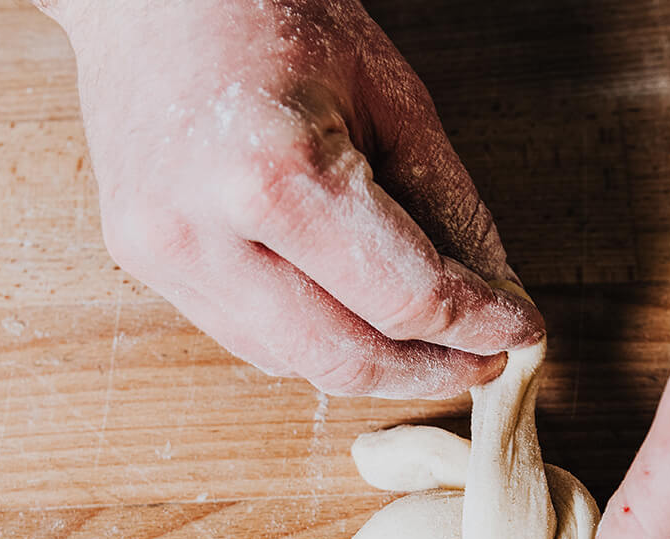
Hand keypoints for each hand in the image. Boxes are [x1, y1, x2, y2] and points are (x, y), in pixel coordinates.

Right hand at [46, 0, 542, 396]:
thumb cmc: (271, 9)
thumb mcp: (389, 94)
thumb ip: (447, 203)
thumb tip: (492, 291)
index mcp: (274, 175)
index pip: (404, 295)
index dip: (477, 323)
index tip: (521, 329)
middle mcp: (205, 233)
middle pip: (346, 358)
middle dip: (429, 372)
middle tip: (483, 363)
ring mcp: (166, 258)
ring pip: (296, 363)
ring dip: (375, 366)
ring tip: (428, 344)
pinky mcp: (147, 269)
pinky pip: (251, 340)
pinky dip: (316, 343)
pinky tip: (354, 320)